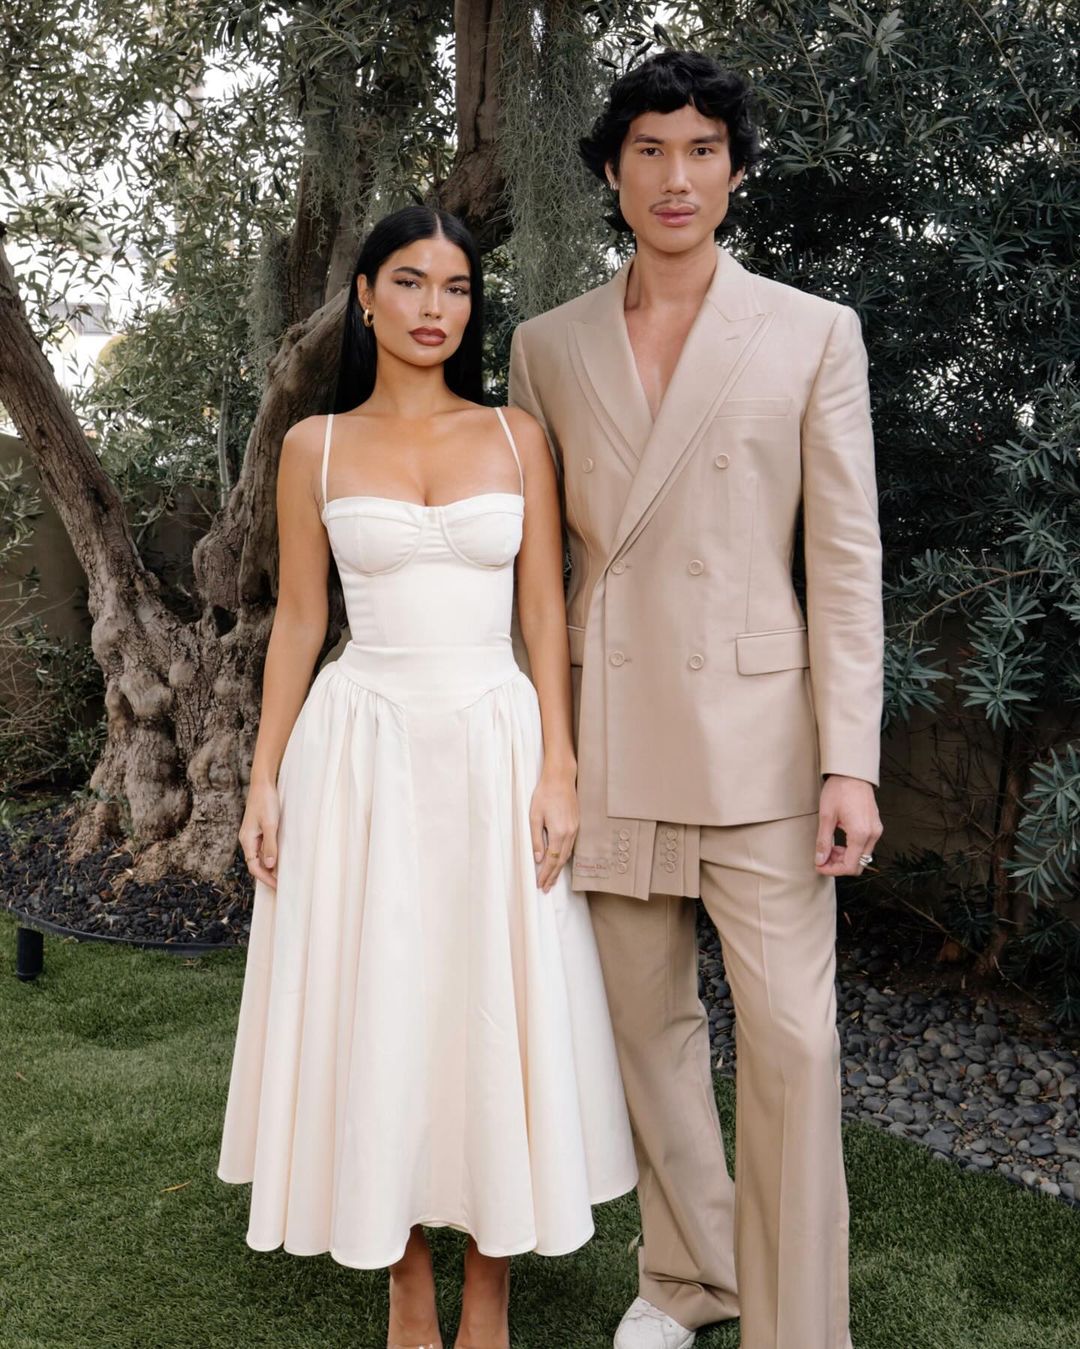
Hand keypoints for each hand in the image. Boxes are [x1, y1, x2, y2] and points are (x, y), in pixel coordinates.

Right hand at [238, 780, 280, 889]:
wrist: (263, 784)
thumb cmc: (266, 802)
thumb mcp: (270, 825)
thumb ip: (270, 845)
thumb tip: (270, 865)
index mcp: (247, 840)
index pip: (254, 866)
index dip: (265, 878)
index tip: (277, 886)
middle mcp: (248, 839)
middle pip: (256, 863)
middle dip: (268, 875)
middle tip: (282, 885)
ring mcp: (253, 835)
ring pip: (261, 856)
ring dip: (270, 866)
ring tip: (283, 875)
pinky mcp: (260, 829)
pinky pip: (264, 847)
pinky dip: (272, 855)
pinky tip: (281, 858)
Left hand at [529, 770, 579, 891]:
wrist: (560, 778)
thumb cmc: (545, 794)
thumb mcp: (535, 817)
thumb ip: (536, 839)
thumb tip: (538, 858)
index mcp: (559, 833)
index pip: (552, 860)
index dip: (546, 874)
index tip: (540, 884)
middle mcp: (569, 833)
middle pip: (561, 861)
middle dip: (553, 876)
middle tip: (546, 888)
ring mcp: (575, 829)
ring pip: (567, 854)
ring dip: (559, 868)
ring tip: (552, 879)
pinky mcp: (576, 824)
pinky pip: (571, 846)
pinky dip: (564, 857)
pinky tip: (559, 860)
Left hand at [814, 775, 882, 875]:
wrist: (852, 773)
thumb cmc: (839, 790)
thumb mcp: (826, 817)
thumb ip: (823, 841)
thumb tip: (820, 860)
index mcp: (860, 834)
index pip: (850, 866)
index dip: (832, 870)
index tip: (819, 866)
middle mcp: (872, 835)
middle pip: (858, 865)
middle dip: (839, 866)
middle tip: (822, 858)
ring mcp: (876, 830)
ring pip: (862, 857)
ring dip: (845, 858)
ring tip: (828, 849)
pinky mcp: (875, 826)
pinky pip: (865, 846)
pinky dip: (851, 849)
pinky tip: (839, 842)